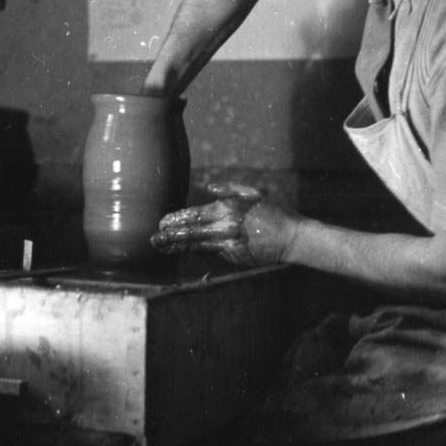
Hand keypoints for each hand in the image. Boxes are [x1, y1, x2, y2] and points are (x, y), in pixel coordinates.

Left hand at [151, 183, 298, 267]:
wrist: (292, 238)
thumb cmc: (272, 211)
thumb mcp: (251, 192)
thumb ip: (228, 189)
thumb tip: (208, 187)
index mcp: (228, 210)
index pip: (196, 215)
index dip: (177, 219)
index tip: (163, 221)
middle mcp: (226, 228)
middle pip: (192, 233)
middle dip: (171, 236)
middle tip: (154, 238)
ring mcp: (230, 245)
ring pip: (198, 247)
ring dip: (177, 248)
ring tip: (161, 248)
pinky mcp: (234, 258)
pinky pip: (211, 254)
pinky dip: (196, 252)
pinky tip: (182, 252)